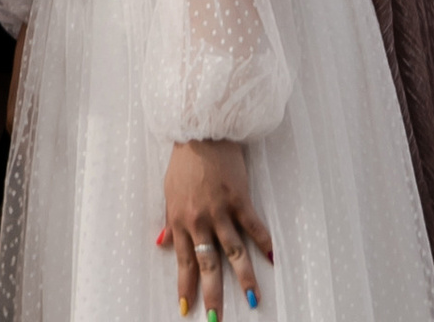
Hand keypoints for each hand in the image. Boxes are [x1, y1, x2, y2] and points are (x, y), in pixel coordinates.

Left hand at [163, 139, 273, 317]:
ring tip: (253, 300)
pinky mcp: (239, 198)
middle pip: (208, 264)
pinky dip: (263, 242)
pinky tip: (272, 258)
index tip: (187, 308)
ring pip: (234, 252)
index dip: (186, 286)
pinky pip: (254, 226)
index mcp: (180, 220)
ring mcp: (221, 210)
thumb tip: (161, 242)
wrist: (200, 131)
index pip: (184, 261)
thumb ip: (169, 221)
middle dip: (213, 294)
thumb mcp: (169, 192)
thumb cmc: (183, 162)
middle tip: (216, 318)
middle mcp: (200, 220)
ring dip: (244, 278)